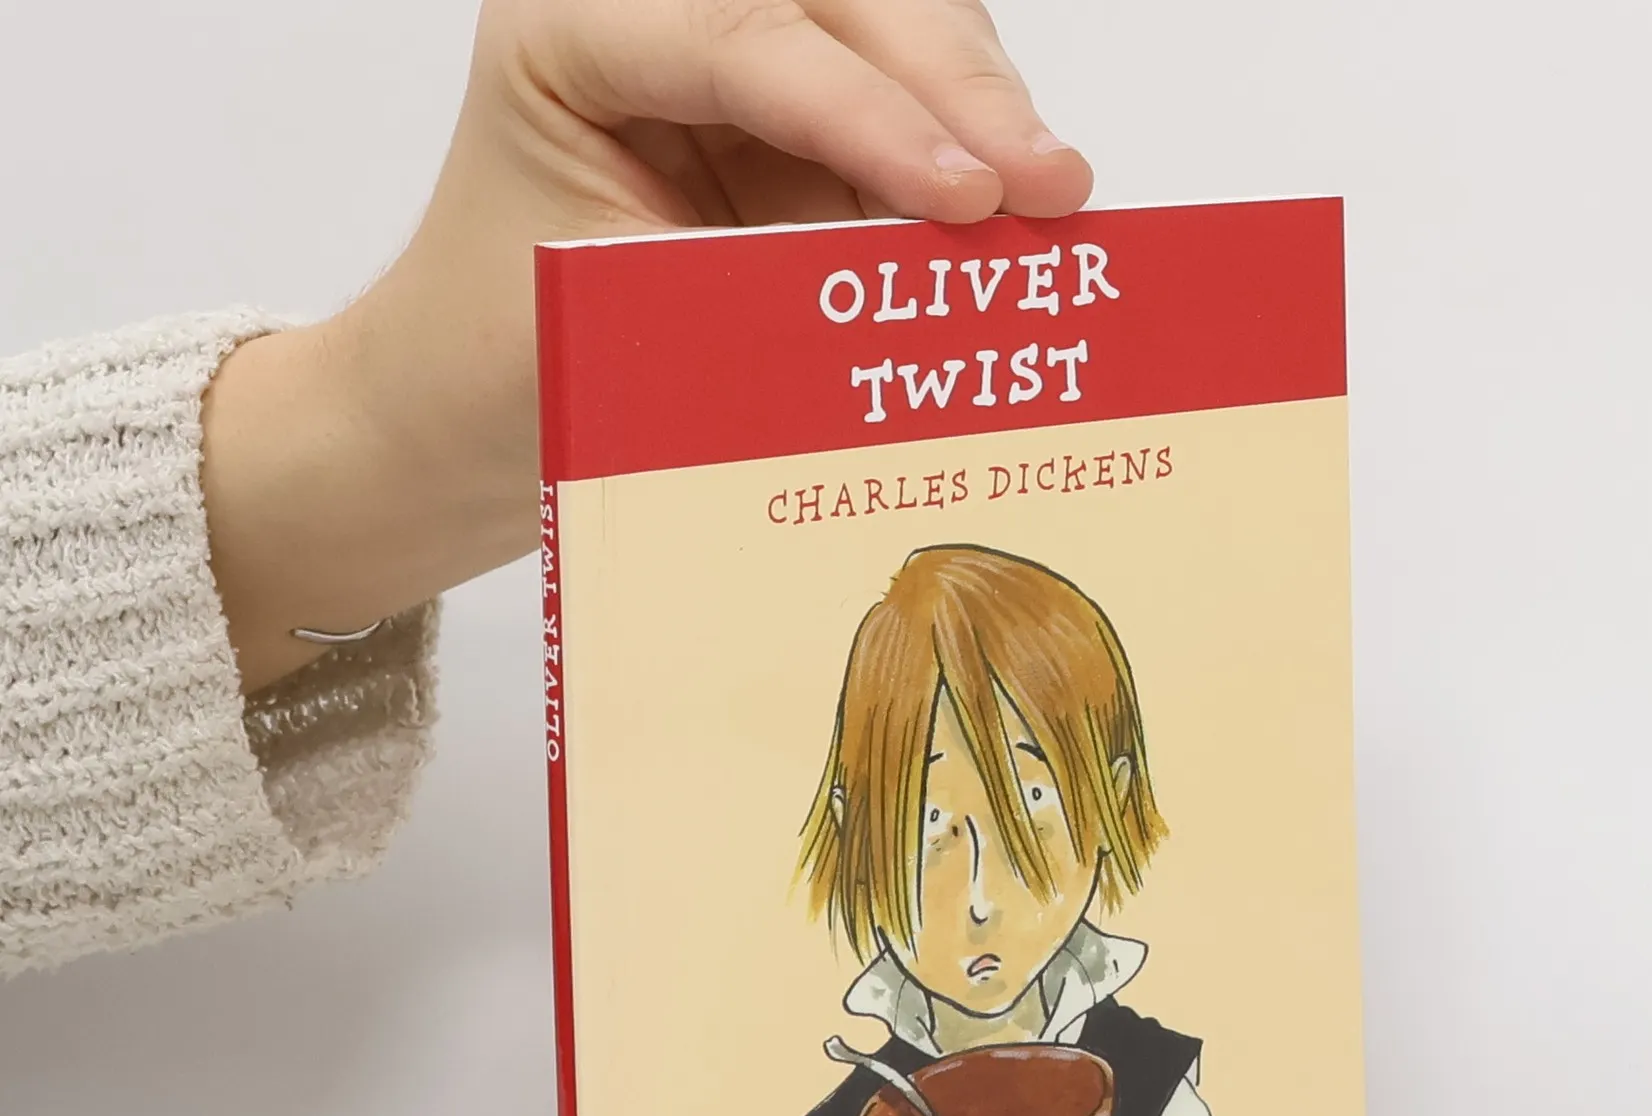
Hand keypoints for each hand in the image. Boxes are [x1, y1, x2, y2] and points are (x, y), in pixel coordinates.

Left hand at [203, 0, 1092, 689]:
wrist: (464, 407)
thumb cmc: (504, 366)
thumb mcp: (622, 327)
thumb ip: (763, 289)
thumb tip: (933, 285)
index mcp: (571, 25)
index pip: (742, 37)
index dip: (868, 114)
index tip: (966, 199)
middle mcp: (652, 5)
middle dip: (957, 87)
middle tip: (1051, 186)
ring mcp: (729, 48)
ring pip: (891, 25)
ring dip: (981, 104)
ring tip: (1055, 199)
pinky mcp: (787, 109)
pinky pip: (903, 99)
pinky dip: (968, 146)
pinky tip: (1022, 202)